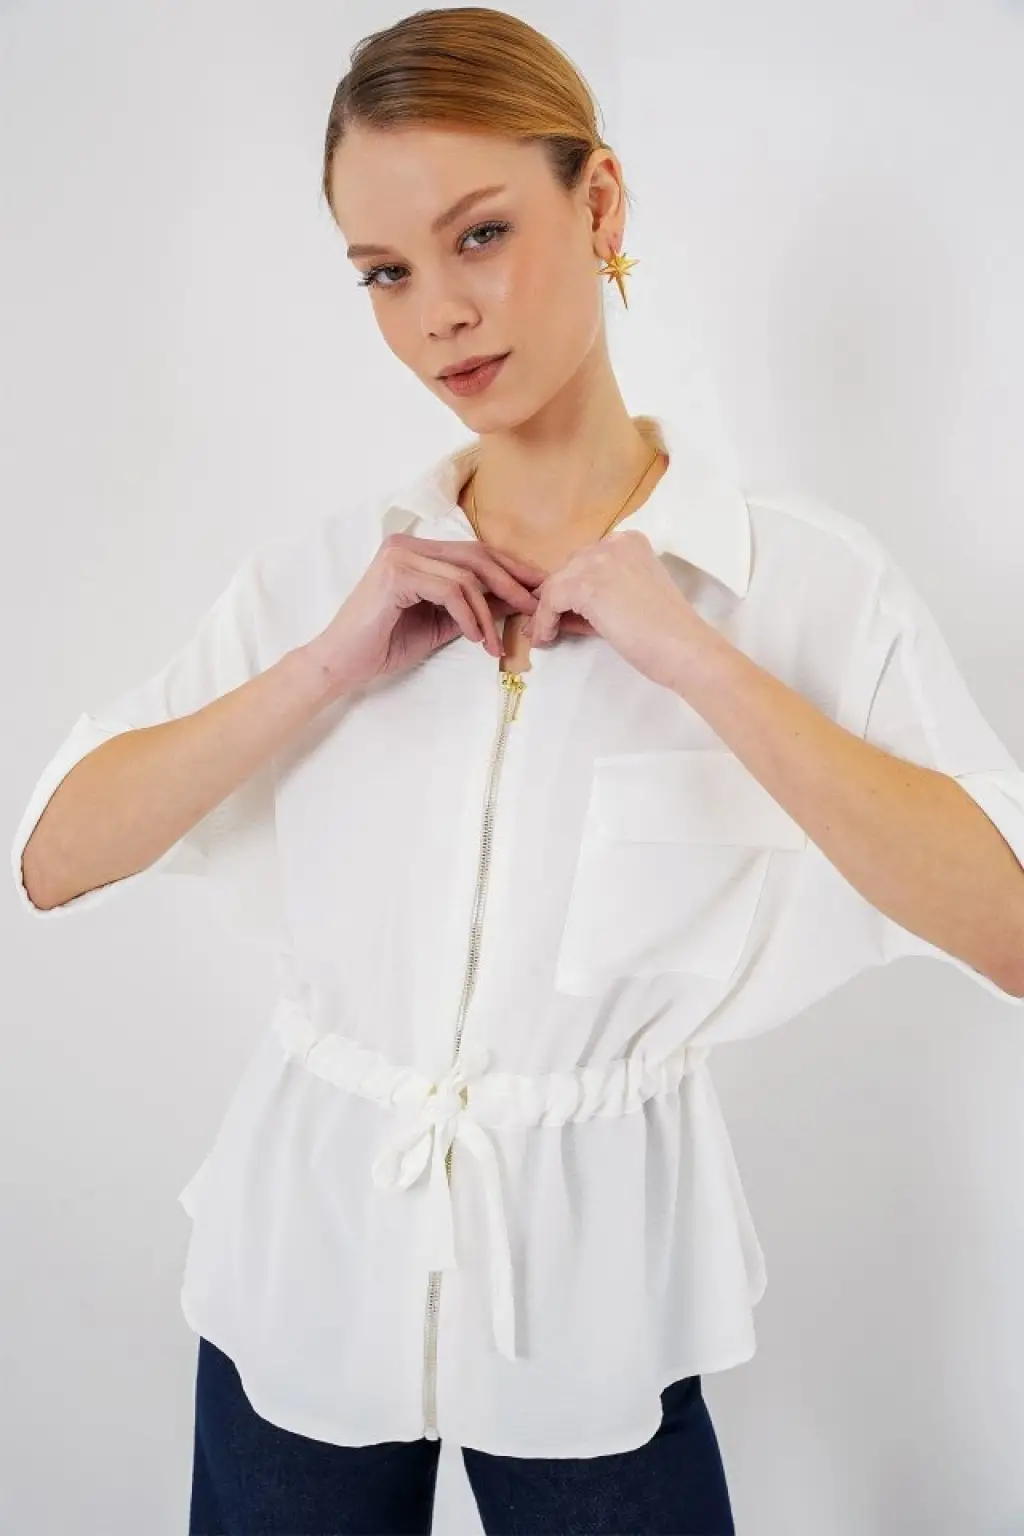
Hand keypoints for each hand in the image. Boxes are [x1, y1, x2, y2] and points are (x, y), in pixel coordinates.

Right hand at [305, 533, 544, 693]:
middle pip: (476, 556)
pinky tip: (475, 638)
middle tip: (535, 609)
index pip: (475, 552)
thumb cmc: (385, 644)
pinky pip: (449, 590)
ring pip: (466, 575)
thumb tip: (515, 601)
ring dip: (489, 612)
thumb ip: (474, 608)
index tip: (538, 590)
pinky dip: (469, 615)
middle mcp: (407, 544)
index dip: (511, 569)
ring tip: (494, 643)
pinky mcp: (395, 573)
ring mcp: (399, 555)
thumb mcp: (442, 624)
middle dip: (511, 582)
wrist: (342, 664)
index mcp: (418, 551)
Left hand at [522, 529, 711, 690]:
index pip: (587, 561)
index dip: (572, 588)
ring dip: (546, 612)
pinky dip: (544, 621)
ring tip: (546, 635)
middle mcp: (613, 543)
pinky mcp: (585, 585)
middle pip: (568, 570)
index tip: (564, 612)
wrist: (684, 648)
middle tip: (549, 625)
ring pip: (555, 585)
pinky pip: (550, 602)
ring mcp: (598, 561)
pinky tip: (547, 638)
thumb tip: (565, 608)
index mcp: (629, 542)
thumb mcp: (632, 599)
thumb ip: (604, 594)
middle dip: (558, 598)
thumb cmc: (666, 633)